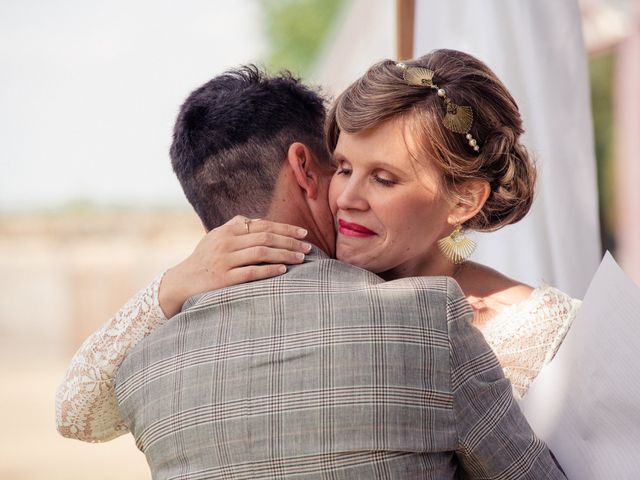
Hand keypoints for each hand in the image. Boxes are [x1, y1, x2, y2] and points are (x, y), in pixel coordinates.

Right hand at [158, 216, 311, 317]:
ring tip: (301, 259)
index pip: (262, 225)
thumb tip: (252, 219)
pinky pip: (251, 272)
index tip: (303, 234)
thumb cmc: (202, 260)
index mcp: (228, 231)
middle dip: (290, 242)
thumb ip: (233, 227)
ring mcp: (224, 261)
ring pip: (261, 253)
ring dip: (284, 255)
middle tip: (308, 248)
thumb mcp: (214, 238)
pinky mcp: (223, 279)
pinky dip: (269, 270)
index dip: (285, 229)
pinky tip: (283, 271)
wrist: (181, 282)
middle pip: (265, 238)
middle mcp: (226, 243)